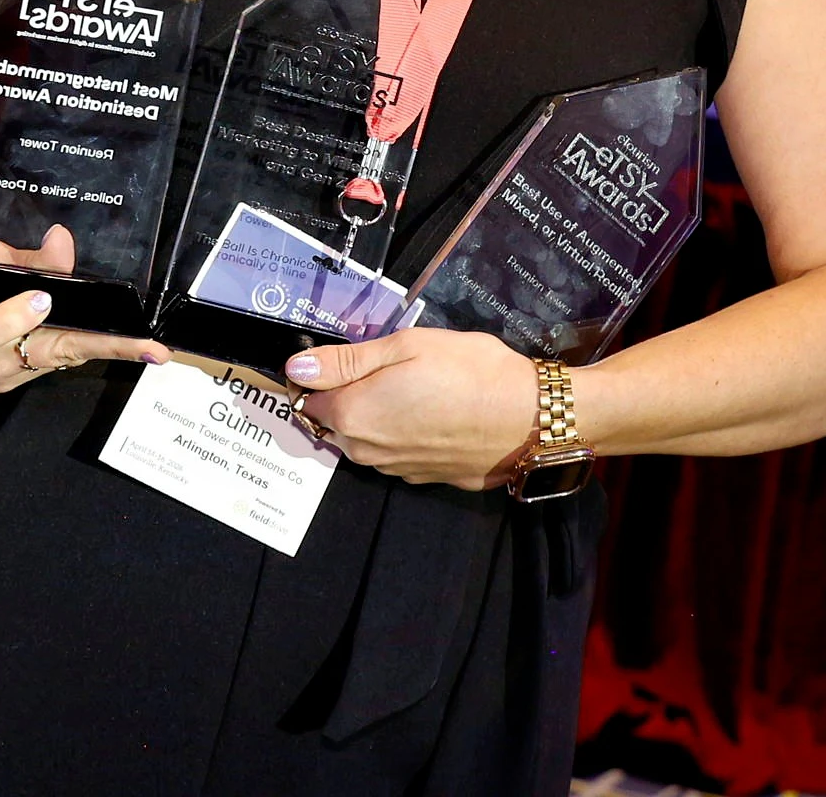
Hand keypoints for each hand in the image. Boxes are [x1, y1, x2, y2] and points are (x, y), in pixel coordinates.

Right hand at [0, 224, 168, 391]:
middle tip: (145, 347)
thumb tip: (61, 240)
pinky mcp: (17, 381)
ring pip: (54, 362)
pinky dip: (91, 349)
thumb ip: (19, 259)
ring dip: (102, 351)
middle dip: (94, 347)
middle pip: (36, 359)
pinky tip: (131, 346)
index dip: (8, 319)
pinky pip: (58, 362)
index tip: (43, 300)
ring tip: (149, 347)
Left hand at [285, 328, 540, 489]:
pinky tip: (438, 414)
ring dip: (381, 416)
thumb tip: (296, 366)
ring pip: (368, 437)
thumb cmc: (468, 372)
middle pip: (337, 419)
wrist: (529, 419)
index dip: (324, 372)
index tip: (355, 356)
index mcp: (351, 414)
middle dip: (353, 395)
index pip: (308, 395)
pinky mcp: (422, 478)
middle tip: (396, 368)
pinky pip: (398, 451)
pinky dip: (407, 433)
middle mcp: (364, 450)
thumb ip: (347, 359)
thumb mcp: (406, 346)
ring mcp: (394, 469)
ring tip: (422, 388)